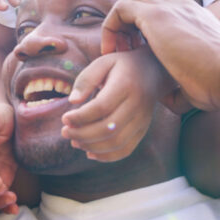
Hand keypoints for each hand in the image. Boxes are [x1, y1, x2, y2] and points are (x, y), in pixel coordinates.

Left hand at [60, 48, 175, 161]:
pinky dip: (106, 156)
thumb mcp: (103, 62)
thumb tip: (72, 101)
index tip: (65, 118)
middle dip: (82, 134)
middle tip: (65, 132)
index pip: (101, 107)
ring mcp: (142, 120)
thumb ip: (86, 79)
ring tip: (75, 141)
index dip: (80, 117)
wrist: (154, 72)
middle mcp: (137, 104)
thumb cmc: (122, 66)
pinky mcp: (143, 130)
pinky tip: (90, 152)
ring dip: (91, 147)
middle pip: (109, 128)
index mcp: (126, 84)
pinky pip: (126, 150)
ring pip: (117, 143)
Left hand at [100, 0, 219, 112]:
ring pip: (130, 0)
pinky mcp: (156, 15)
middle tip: (125, 52)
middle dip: (128, 24)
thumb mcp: (198, 81)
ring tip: (116, 52)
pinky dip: (111, 28)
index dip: (143, 31)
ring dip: (118, 25)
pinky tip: (114, 53)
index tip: (137, 56)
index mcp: (195, 19)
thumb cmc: (219, 88)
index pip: (161, 11)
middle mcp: (182, 8)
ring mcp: (170, 8)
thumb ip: (180, 85)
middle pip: (144, 0)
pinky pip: (120, 9)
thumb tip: (166, 96)